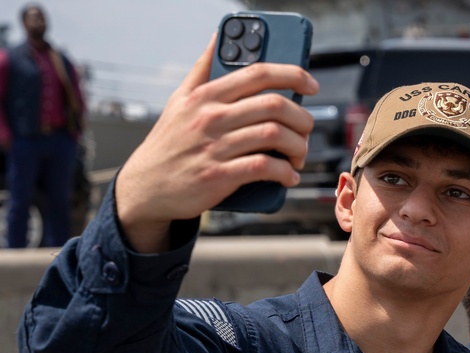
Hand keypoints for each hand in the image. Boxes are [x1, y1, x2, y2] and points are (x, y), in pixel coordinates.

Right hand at [115, 36, 317, 252]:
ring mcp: (215, 147)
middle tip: (306, 129)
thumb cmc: (170, 142)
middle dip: (302, 118)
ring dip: (298, 146)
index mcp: (207, 95)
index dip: (292, 75)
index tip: (311, 85)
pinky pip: (263, 167)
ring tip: (299, 155)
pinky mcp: (218, 176)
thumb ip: (203, 68)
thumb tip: (219, 37)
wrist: (147, 187)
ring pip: (273, 135)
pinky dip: (284, 172)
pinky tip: (289, 175)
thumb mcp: (180, 99)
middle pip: (274, 105)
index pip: (258, 73)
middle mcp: (211, 117)